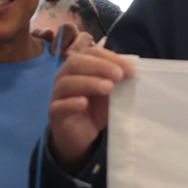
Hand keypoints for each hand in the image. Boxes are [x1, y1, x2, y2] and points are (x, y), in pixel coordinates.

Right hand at [48, 44, 132, 171]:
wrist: (81, 135)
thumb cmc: (96, 109)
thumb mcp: (111, 94)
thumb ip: (117, 82)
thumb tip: (132, 71)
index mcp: (79, 66)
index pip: (91, 53)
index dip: (110, 58)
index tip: (130, 70)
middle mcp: (65, 76)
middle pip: (76, 62)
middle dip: (100, 66)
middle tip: (119, 76)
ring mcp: (57, 94)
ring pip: (67, 82)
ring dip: (89, 82)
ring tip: (108, 88)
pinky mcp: (55, 112)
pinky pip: (59, 105)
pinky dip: (71, 102)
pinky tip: (84, 103)